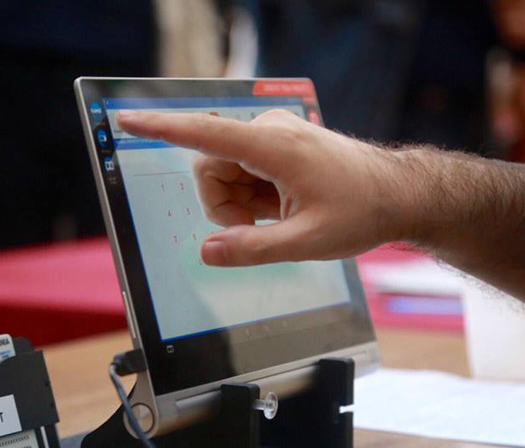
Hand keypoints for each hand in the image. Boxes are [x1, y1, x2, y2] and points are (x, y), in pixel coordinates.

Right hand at [116, 109, 405, 265]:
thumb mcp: (307, 242)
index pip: (204, 134)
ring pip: (225, 171)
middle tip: (258, 228)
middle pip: (210, 166)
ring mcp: (275, 136)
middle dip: (223, 204)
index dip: (161, 128)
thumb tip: (208, 252)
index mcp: (273, 147)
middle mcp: (269, 132)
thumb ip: (254, 248)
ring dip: (239, 202)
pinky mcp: (279, 144)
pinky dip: (252, 195)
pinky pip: (243, 170)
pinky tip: (281, 207)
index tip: (126, 120)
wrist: (398, 194)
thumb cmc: (360, 212)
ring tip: (278, 218)